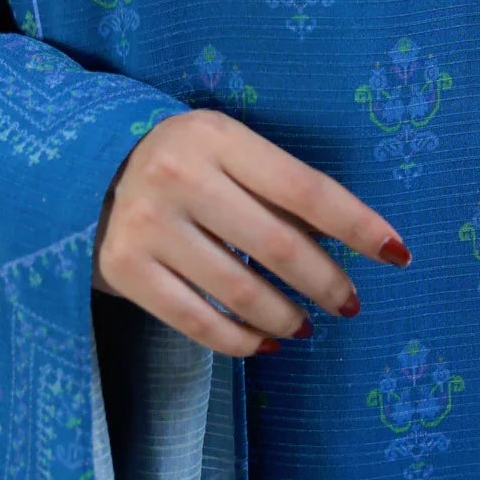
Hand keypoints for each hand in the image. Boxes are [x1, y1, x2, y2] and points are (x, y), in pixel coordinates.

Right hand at [92, 107, 412, 355]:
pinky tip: (264, 343)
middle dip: (326, 281)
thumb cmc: (180, 159)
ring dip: (286, 316)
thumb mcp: (225, 149)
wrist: (84, 169)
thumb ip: (274, 187)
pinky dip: (239, 340)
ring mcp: (149, 225)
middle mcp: (182, 176)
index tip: (395, 252)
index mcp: (217, 136)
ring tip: (306, 325)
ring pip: (239, 289)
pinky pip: (196, 320)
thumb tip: (346, 239)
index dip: (355, 224)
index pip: (303, 188)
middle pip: (276, 244)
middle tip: (351, 304)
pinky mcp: (124, 269)